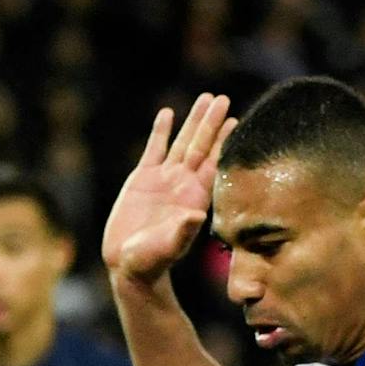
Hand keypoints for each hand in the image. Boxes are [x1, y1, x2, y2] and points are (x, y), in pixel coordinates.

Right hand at [103, 93, 235, 284]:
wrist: (129, 266)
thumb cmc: (152, 261)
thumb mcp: (168, 247)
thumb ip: (183, 231)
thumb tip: (196, 216)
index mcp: (195, 197)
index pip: (213, 163)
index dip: (224, 142)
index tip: (236, 120)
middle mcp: (182, 184)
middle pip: (200, 147)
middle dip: (211, 123)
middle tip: (222, 99)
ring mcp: (163, 180)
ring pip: (181, 143)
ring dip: (193, 121)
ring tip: (205, 99)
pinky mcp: (142, 180)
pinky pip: (154, 150)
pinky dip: (160, 132)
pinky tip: (167, 113)